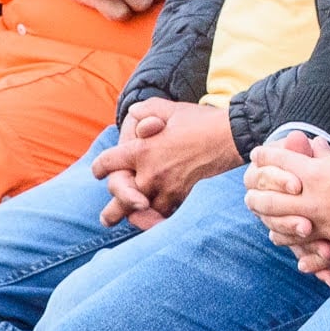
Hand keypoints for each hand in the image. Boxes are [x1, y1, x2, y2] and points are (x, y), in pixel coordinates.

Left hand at [94, 98, 243, 227]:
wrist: (230, 137)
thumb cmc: (200, 121)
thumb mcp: (170, 109)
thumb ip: (146, 111)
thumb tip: (133, 114)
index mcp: (141, 150)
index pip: (107, 164)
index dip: (99, 168)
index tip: (99, 172)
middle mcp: (149, 173)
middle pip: (120, 198)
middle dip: (112, 211)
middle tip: (106, 220)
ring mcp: (166, 189)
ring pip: (142, 212)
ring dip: (135, 216)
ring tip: (130, 222)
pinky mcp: (182, 198)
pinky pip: (163, 215)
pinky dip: (157, 220)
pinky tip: (155, 221)